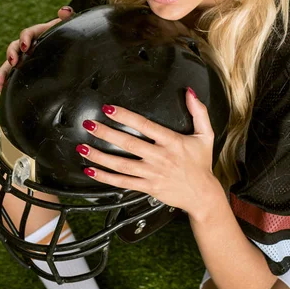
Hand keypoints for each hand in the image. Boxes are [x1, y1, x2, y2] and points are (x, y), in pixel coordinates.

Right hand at [0, 6, 74, 91]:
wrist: (71, 48)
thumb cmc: (69, 35)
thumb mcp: (70, 25)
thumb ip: (68, 16)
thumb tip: (63, 10)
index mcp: (38, 33)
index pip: (28, 33)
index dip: (25, 39)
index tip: (25, 47)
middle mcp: (28, 44)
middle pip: (14, 47)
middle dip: (11, 54)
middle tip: (13, 63)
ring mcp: (25, 57)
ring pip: (9, 62)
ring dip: (3, 71)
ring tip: (0, 82)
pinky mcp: (25, 68)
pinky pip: (12, 74)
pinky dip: (5, 80)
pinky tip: (0, 89)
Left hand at [76, 87, 222, 218]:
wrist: (203, 195)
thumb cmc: (201, 164)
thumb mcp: (206, 135)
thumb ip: (199, 112)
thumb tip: (190, 93)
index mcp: (172, 142)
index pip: (146, 126)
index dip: (126, 117)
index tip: (109, 109)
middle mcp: (160, 158)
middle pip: (129, 144)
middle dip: (106, 134)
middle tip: (90, 124)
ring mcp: (152, 174)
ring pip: (121, 165)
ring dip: (100, 156)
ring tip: (83, 147)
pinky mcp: (147, 187)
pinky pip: (123, 182)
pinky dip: (105, 177)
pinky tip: (91, 170)